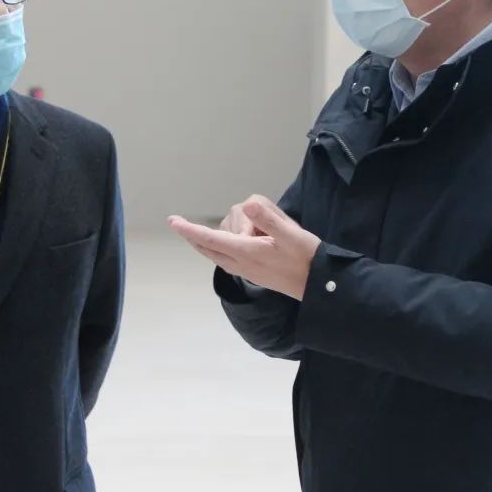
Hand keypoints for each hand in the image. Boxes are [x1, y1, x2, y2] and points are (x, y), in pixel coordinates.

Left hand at [168, 195, 321, 300]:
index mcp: (246, 252)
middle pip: (208, 248)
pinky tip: (233, 241)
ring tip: (256, 229)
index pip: (210, 238)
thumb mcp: (291, 234)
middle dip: (194, 235)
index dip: (190, 229)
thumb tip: (246, 206)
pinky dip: (223, 247)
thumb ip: (268, 219)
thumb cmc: (307, 257)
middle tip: (180, 224)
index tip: (172, 221)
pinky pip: (227, 258)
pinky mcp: (253, 273)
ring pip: (219, 250)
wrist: (320, 286)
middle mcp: (240, 263)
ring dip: (224, 235)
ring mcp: (245, 270)